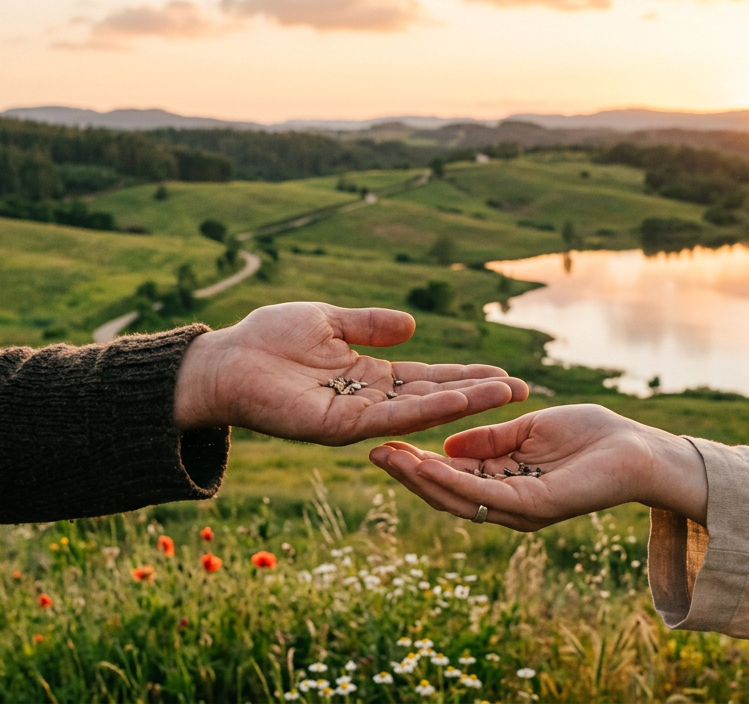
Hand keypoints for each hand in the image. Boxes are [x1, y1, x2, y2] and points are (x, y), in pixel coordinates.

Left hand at [173, 302, 527, 444]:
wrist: (224, 361)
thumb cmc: (267, 339)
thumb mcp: (328, 321)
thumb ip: (369, 324)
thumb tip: (412, 325)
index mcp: (369, 377)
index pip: (428, 378)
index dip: (466, 375)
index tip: (504, 374)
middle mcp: (370, 401)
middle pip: (435, 398)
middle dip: (479, 394)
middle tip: (524, 390)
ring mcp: (358, 417)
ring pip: (421, 411)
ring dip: (464, 402)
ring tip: (504, 393)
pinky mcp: (341, 427)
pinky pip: (392, 417)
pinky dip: (426, 409)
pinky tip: (458, 398)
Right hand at [368, 404, 707, 529]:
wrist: (638, 448)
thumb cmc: (591, 435)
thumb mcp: (528, 429)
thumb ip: (490, 439)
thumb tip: (448, 445)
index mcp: (505, 484)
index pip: (451, 478)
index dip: (417, 464)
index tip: (385, 443)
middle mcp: (507, 504)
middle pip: (445, 495)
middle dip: (407, 475)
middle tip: (372, 451)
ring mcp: (520, 510)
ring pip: (457, 498)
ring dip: (419, 480)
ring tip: (388, 457)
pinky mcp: (535, 507)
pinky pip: (483, 495)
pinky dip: (451, 481)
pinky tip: (426, 465)